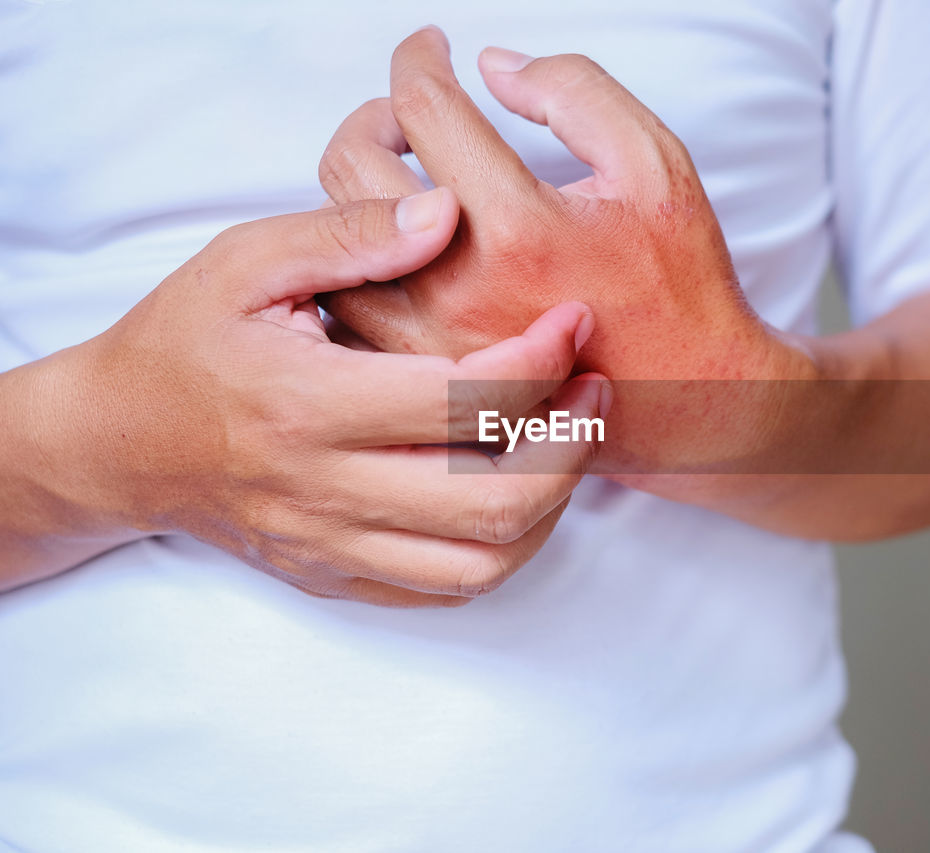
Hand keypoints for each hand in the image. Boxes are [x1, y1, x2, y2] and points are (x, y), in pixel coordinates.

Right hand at [31, 191, 608, 605]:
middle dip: (571, 442)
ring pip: (483, 561)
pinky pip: (448, 588)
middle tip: (595, 385)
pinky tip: (522, 487)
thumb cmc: (187, 341)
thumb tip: (447, 213)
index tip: (574, 320)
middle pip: (492, 499)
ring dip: (553, 503)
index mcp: (305, 403)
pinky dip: (507, 545)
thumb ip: (349, 233)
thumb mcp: (247, 261)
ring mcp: (332, 547)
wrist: (119, 441)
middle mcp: (323, 491)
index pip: (461, 400)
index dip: (541, 360)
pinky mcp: (338, 577)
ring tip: (570, 438)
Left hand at [317, 28, 816, 477]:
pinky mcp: (425, 383)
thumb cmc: (680, 284)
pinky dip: (361, 267)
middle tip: (412, 114)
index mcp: (518, 228)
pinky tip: (400, 249)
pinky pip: (351, 311)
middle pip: (354, 167)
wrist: (695, 399)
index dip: (419, 58)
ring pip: (335, 246)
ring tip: (403, 177)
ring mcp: (433, 346)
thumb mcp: (655, 168)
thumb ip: (575, 94)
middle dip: (377, 114)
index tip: (429, 49)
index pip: (426, 108)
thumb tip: (490, 66)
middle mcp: (459, 290)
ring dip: (358, 191)